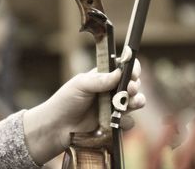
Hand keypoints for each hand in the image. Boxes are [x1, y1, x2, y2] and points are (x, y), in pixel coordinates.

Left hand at [23, 59, 144, 164]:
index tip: (133, 73)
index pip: (123, 68)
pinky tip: (117, 120)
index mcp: (103, 77)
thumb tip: (119, 73)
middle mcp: (111, 90)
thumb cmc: (65, 101)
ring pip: (135, 102)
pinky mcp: (114, 124)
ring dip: (136, 101)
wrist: (57, 127)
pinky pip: (128, 122)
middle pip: (133, 84)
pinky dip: (126, 121)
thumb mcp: (80, 85)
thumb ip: (99, 79)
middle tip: (130, 89)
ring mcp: (114, 107)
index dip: (131, 69)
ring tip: (129, 103)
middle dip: (134, 85)